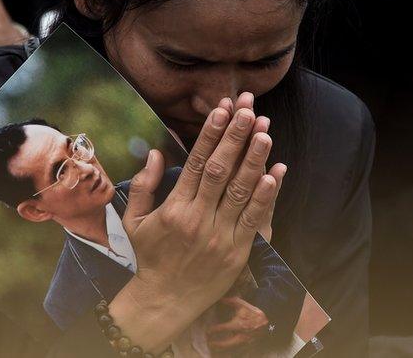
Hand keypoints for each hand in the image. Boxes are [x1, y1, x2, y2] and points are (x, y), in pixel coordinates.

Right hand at [108, 99, 284, 350]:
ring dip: (254, 160)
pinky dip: (265, 196)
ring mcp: (219, 235)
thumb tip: (156, 151)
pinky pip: (254, 219)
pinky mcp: (237, 251)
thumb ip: (145, 185)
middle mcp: (198, 218)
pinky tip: (276, 174)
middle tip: (249, 111)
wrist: (164, 301)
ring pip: (240, 191)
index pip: (196, 163)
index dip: (211, 134)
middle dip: (236, 137)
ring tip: (266, 132)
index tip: (222, 111)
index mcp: (175, 207)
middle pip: (220, 170)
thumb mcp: (135, 221)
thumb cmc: (149, 257)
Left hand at [207, 296, 269, 350]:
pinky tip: (226, 352)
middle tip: (209, 344)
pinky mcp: (249, 345)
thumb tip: (219, 299)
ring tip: (215, 349)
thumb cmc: (252, 311)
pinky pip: (239, 351)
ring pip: (232, 348)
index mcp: (237, 324)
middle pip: (226, 343)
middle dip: (217, 345)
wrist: (267, 319)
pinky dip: (232, 351)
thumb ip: (229, 301)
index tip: (207, 331)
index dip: (214, 330)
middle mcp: (240, 335)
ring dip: (223, 349)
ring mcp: (245, 341)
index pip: (223, 328)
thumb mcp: (241, 304)